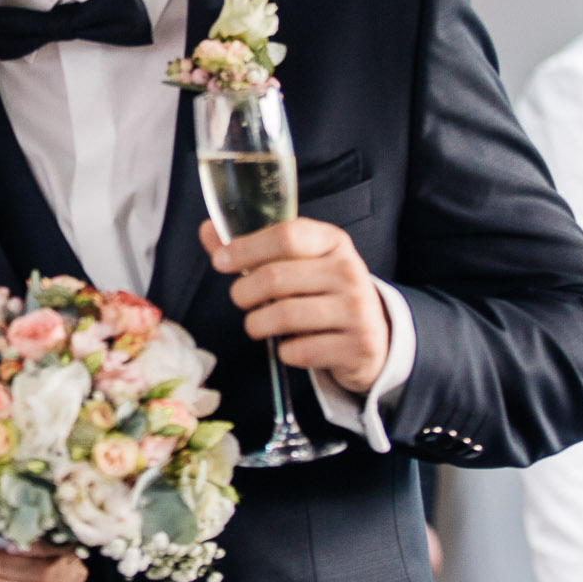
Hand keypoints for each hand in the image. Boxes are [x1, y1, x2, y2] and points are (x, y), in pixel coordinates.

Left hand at [203, 217, 389, 392]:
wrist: (374, 337)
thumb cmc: (323, 294)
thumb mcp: (297, 263)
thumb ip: (253, 248)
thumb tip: (208, 229)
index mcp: (333, 241)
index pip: (286, 235)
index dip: (246, 248)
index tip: (221, 261)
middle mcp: (349, 271)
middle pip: (276, 277)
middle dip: (244, 292)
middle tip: (240, 299)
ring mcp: (358, 309)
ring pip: (284, 315)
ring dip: (257, 324)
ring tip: (257, 325)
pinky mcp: (358, 345)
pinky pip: (301, 351)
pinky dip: (284, 352)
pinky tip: (289, 346)